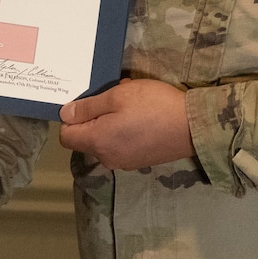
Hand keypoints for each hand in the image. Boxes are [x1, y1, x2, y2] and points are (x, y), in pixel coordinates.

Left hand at [58, 79, 194, 170]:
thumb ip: (88, 107)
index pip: (66, 136)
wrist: (192, 127)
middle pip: (86, 139)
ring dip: (111, 124)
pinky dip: (124, 133)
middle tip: (114, 98)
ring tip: (132, 106)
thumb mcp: (118, 96)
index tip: (87, 103)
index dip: (71, 118)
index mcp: (97, 142)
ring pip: (105, 141)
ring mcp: (124, 163)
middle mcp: (107, 158)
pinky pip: (121, 146)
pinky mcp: (139, 162)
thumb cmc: (153, 106)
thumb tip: (64, 114)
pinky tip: (143, 119)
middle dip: (94, 119)